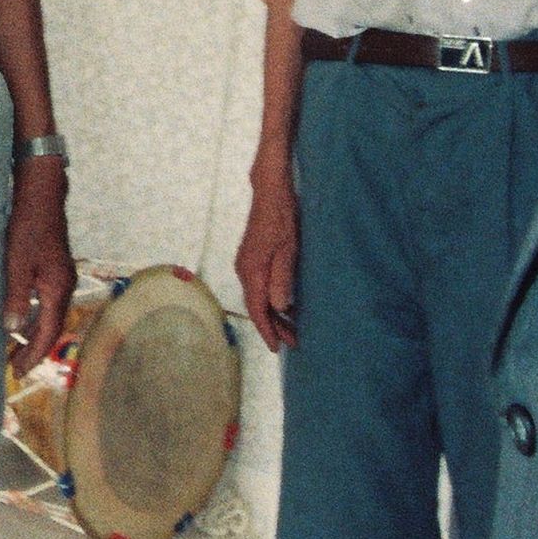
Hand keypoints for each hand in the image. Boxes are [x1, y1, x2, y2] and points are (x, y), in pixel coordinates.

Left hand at [3, 161, 74, 374]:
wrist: (42, 196)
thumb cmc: (27, 227)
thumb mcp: (17, 263)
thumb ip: (15, 297)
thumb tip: (11, 329)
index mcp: (58, 289)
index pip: (48, 332)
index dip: (34, 354)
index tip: (19, 371)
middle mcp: (64, 286)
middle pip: (51, 327)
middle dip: (35, 349)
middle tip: (16, 367)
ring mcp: (61, 277)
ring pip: (48, 315)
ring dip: (33, 333)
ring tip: (15, 350)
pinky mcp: (54, 269)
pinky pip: (46, 302)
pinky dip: (34, 316)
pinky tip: (20, 320)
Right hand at [234, 154, 299, 351]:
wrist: (270, 191)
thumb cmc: (282, 216)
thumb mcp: (288, 248)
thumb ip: (282, 277)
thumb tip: (278, 307)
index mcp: (252, 270)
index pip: (257, 308)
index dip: (267, 330)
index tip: (278, 347)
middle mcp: (244, 269)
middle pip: (256, 305)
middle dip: (273, 326)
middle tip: (293, 341)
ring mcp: (246, 264)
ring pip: (257, 297)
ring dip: (273, 314)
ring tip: (291, 328)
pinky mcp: (251, 258)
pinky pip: (258, 287)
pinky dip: (270, 300)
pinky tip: (285, 305)